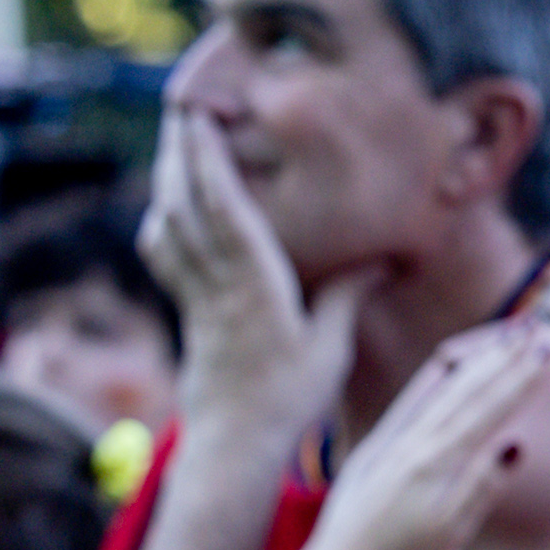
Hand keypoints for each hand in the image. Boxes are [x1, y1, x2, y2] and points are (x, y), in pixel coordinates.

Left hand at [147, 105, 365, 431]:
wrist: (234, 443)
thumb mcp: (330, 346)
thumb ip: (348, 296)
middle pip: (187, 204)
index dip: (209, 159)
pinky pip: (168, 252)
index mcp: (252, 283)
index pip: (224, 208)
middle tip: (184, 107)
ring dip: (171, 179)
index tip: (202, 116)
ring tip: (179, 144)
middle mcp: (216, 282)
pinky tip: (173, 208)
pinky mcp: (190, 310)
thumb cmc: (289, 398)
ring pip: (171, 223)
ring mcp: (197, 295)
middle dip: (183, 152)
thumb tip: (383, 255)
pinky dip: (166, 219)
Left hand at [299, 325, 548, 549]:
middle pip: (466, 389)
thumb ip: (482, 485)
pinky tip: (442, 366)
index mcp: (436, 463)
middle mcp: (412, 444)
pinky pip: (408, 404)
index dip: (521, 377)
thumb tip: (515, 442)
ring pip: (439, 389)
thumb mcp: (450, 532)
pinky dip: (430, 380)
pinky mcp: (374, 453)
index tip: (547, 349)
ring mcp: (390, 445)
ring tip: (499, 335)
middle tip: (534, 326)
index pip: (489, 409)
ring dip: (474, 359)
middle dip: (504, 356)